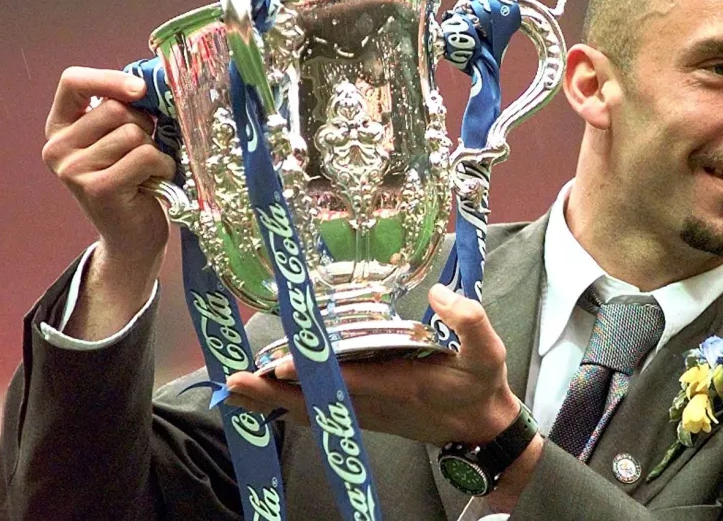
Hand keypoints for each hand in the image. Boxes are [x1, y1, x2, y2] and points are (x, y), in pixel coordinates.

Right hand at [43, 67, 176, 339]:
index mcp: (60, 128)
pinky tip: (154, 183)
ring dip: (155, 151)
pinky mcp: (99, 189)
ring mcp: (74, 170)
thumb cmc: (135, 182)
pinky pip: (145, 156)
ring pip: (133, 134)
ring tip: (147, 172)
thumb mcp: (121, 140)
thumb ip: (124, 111)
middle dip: (143, 126)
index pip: (73, 82)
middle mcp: (58, 148)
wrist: (133, 238)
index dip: (109, 79)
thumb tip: (149, 83)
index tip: (139, 90)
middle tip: (143, 152)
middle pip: (115, 109)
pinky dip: (161, 167)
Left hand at [226, 284, 521, 445]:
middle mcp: (374, 402)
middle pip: (314, 399)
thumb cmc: (481, 387)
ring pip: (310, 408)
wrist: (483, 429)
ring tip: (235, 389)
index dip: (311, 374)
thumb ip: (471, 320)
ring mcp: (366, 412)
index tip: (276, 368)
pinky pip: (319, 412)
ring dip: (272, 401)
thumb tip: (438, 293)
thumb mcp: (489, 353)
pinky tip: (266, 397)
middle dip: (272, 393)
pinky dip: (288, 405)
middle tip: (233, 384)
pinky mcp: (364, 415)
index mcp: (399, 384)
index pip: (346, 380)